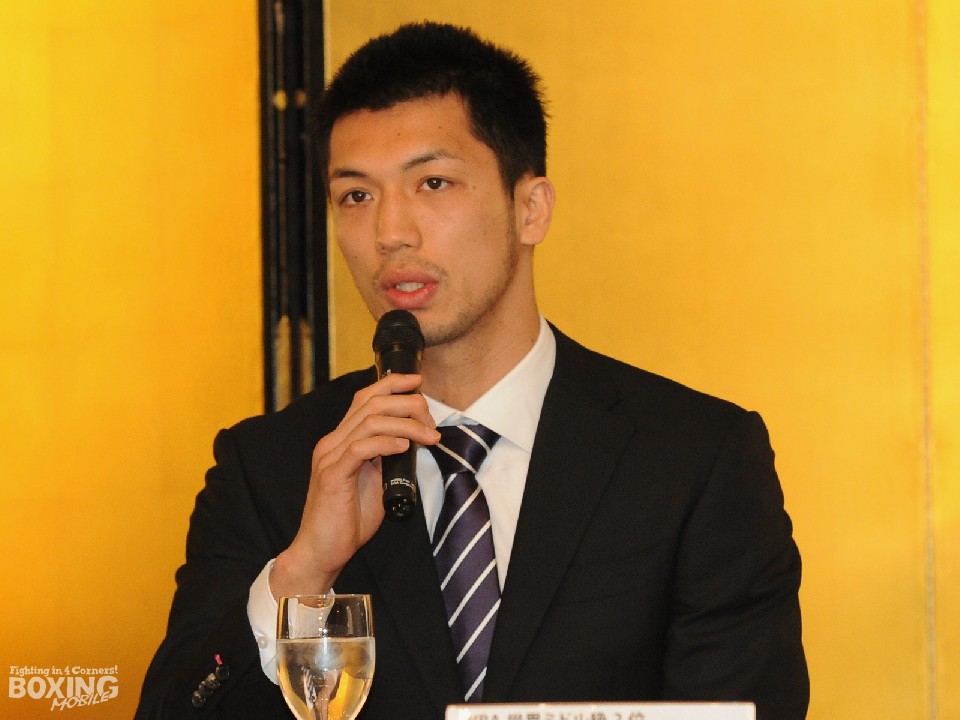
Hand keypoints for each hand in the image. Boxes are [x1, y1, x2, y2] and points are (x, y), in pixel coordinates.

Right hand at [270, 373, 439, 597]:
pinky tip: (403, 447)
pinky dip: (385, 443)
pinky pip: (360, 449)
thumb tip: (413, 442)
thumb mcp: (375, 481)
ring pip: (369, 422)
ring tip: (427, 436)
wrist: (321, 552)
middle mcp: (332, 443)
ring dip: (405, 424)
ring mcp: (330, 458)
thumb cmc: (348, 520)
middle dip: (406, 403)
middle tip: (430, 420)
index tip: (417, 381)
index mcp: (341, 440)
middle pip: (370, 403)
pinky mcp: (332, 476)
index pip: (364, 398)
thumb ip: (387, 458)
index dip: (391, 384)